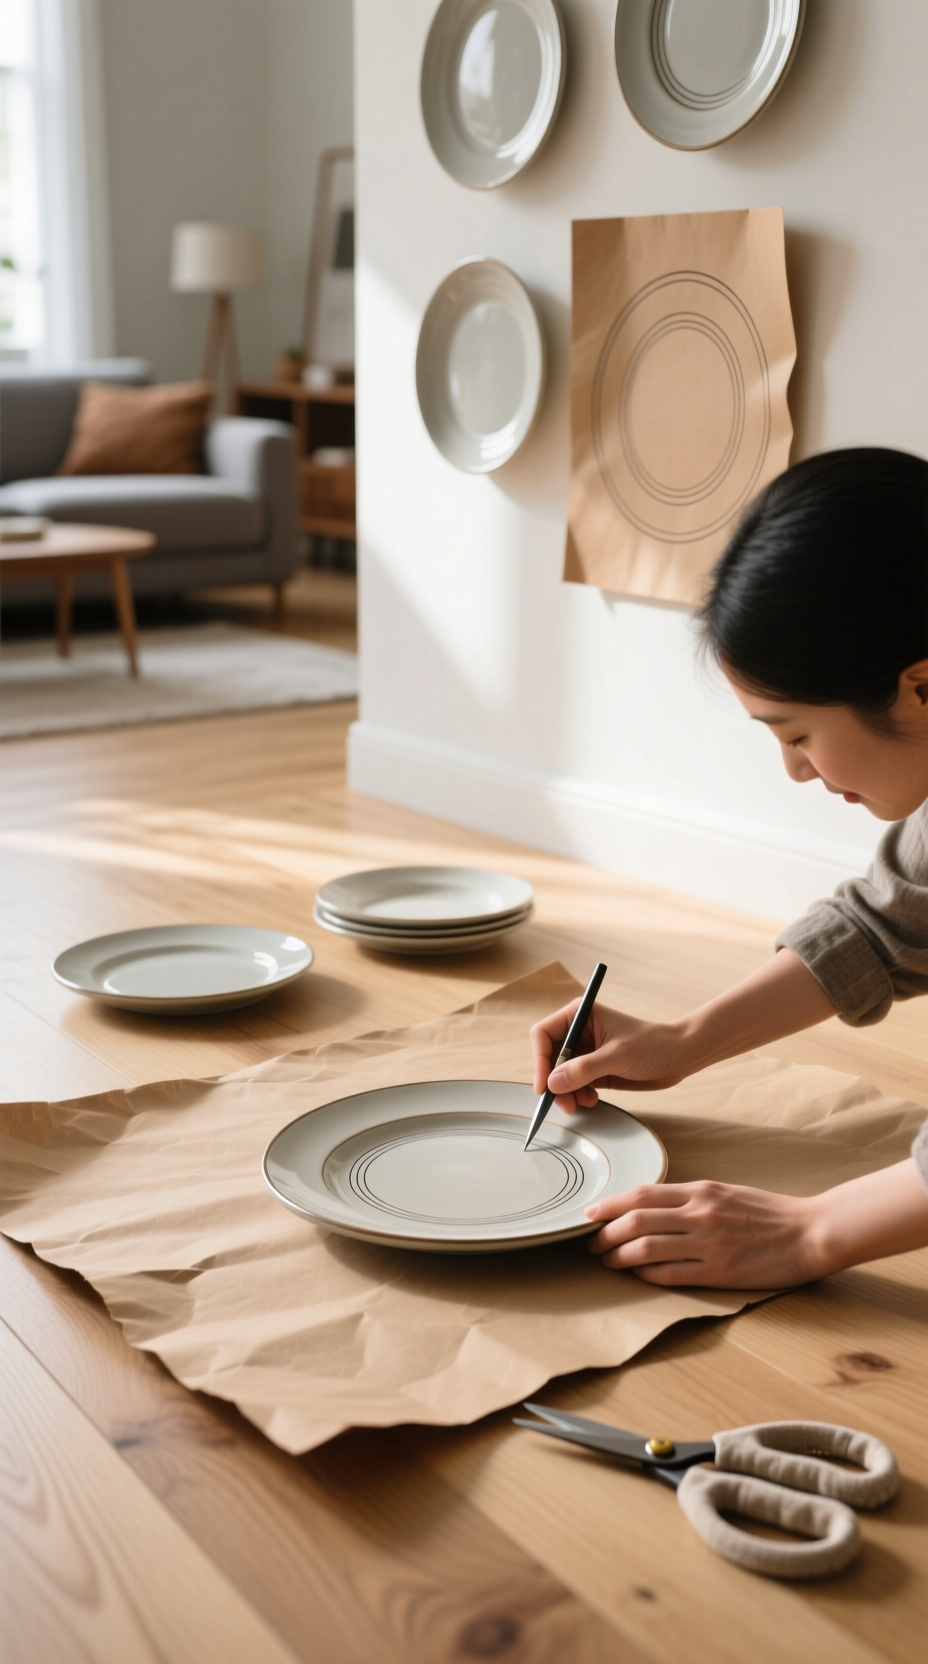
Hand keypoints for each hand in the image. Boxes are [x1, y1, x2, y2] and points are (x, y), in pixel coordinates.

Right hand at [530, 1000, 691, 1111]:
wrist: (680, 1057)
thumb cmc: (653, 1045)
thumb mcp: (617, 1056)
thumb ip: (584, 1069)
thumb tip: (553, 1083)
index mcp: (580, 1015)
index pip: (543, 1034)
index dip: (539, 1059)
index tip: (544, 1085)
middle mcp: (579, 1032)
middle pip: (549, 1058)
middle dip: (554, 1082)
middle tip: (563, 1102)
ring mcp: (586, 1052)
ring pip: (560, 1075)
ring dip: (566, 1093)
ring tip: (581, 1104)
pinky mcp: (595, 1069)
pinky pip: (575, 1085)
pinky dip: (578, 1096)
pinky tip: (591, 1101)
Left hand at [585, 1182, 815, 1287]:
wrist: (810, 1232)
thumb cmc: (770, 1213)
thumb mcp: (727, 1193)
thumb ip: (692, 1199)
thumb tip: (653, 1208)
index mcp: (702, 1191)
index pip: (642, 1195)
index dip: (610, 1204)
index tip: (590, 1213)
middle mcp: (700, 1213)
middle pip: (636, 1220)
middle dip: (606, 1233)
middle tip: (592, 1243)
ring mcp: (709, 1243)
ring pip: (646, 1247)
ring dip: (619, 1256)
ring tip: (608, 1261)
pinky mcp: (720, 1272)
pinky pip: (671, 1274)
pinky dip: (647, 1274)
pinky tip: (637, 1276)